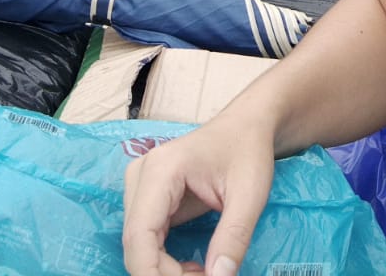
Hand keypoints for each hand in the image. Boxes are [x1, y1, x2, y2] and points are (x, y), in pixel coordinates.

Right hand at [123, 115, 277, 275]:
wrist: (247, 125)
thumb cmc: (249, 151)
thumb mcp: (250, 195)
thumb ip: (233, 238)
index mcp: (161, 169)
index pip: (138, 235)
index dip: (155, 273)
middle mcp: (140, 175)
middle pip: (135, 244)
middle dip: (165, 273)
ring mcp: (139, 185)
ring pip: (137, 245)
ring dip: (165, 270)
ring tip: (204, 272)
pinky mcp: (146, 196)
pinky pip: (145, 239)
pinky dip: (165, 260)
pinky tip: (192, 265)